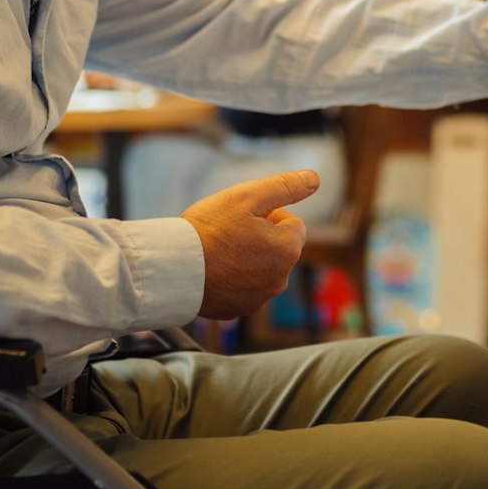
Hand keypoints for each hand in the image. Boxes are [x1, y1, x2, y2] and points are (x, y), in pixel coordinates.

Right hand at [183, 170, 319, 319]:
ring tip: (218, 251)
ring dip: (247, 258)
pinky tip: (212, 270)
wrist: (174, 269)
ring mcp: (259, 298)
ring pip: (260, 269)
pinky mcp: (238, 310)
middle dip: (260, 237)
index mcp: (287, 249)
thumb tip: (314, 178)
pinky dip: (232, 279)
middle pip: (277, 247)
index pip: (291, 223)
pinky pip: (242, 288)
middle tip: (228, 231)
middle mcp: (280, 279)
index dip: (268, 214)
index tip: (242, 216)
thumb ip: (285, 186)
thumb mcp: (248, 196)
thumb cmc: (209, 230)